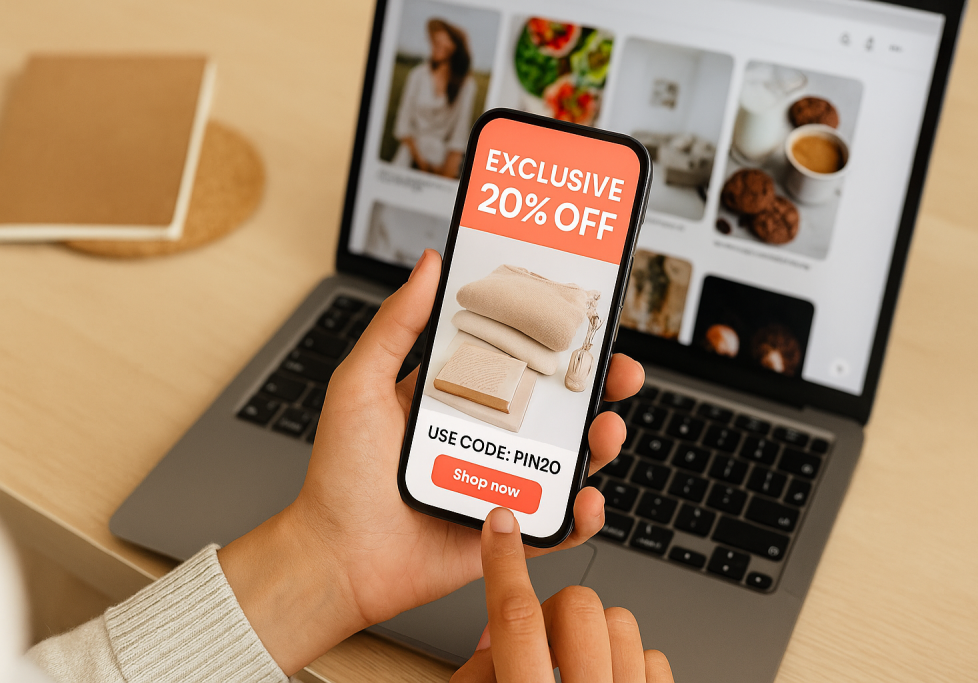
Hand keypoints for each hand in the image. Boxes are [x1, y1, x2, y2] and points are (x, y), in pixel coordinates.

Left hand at [220, 249, 644, 674]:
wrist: (336, 560)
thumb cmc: (341, 476)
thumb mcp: (361, 384)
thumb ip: (396, 325)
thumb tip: (428, 266)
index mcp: (459, 398)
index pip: (520, 360)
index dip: (558, 341)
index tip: (586, 320)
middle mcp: (487, 438)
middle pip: (560, 407)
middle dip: (599, 388)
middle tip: (620, 372)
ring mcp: (501, 483)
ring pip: (570, 460)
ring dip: (601, 443)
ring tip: (606, 432)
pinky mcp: (509, 530)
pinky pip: (559, 523)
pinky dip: (582, 514)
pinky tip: (583, 499)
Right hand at [453, 508, 672, 682]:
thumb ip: (478, 674)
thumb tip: (490, 636)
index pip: (515, 618)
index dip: (504, 563)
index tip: (501, 523)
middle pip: (577, 605)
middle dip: (559, 608)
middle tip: (544, 636)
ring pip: (620, 622)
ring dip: (595, 634)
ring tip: (577, 664)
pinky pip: (653, 657)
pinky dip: (629, 662)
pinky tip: (608, 680)